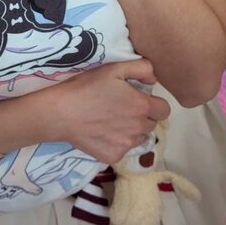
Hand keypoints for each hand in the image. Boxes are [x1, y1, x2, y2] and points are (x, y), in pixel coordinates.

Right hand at [52, 59, 170, 165]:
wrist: (61, 113)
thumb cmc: (87, 87)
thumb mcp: (114, 68)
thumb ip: (141, 68)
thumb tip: (154, 78)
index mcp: (142, 106)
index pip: (164, 110)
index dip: (154, 103)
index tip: (140, 100)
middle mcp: (138, 128)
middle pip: (151, 124)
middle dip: (142, 116)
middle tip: (122, 108)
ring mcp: (126, 144)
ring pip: (139, 138)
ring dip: (132, 130)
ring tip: (111, 120)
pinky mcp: (113, 156)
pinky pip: (123, 149)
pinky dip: (116, 142)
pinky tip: (102, 132)